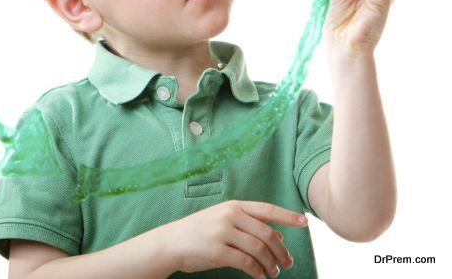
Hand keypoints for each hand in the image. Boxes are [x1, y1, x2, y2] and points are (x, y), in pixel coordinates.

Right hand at [157, 200, 306, 278]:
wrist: (172, 242)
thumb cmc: (200, 231)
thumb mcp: (224, 221)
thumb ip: (250, 225)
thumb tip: (279, 236)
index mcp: (233, 206)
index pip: (266, 209)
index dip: (287, 216)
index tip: (305, 222)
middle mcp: (230, 215)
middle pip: (266, 233)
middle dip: (281, 251)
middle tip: (288, 263)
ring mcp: (223, 232)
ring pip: (259, 250)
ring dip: (271, 264)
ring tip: (274, 272)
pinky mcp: (217, 250)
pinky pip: (246, 263)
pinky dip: (257, 271)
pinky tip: (259, 276)